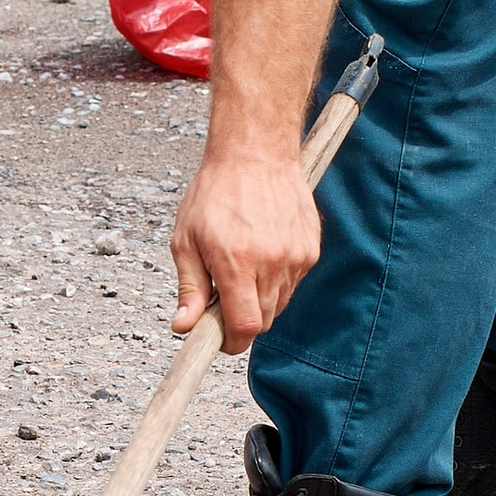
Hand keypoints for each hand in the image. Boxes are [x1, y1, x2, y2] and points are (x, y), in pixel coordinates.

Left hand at [171, 142, 321, 353]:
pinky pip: (292, 282)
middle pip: (263, 321)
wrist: (256, 153)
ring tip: (243, 264)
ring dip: (259, 298)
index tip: (220, 338)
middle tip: (224, 293)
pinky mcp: (310, 249)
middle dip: (242, 318)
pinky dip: (276, 278)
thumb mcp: (186, 239)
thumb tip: (184, 327)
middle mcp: (271, 262)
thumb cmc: (215, 192)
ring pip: (279, 303)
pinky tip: (262, 251)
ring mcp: (296, 256)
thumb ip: (189, 287)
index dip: (231, 342)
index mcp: (237, 261)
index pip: (246, 328)